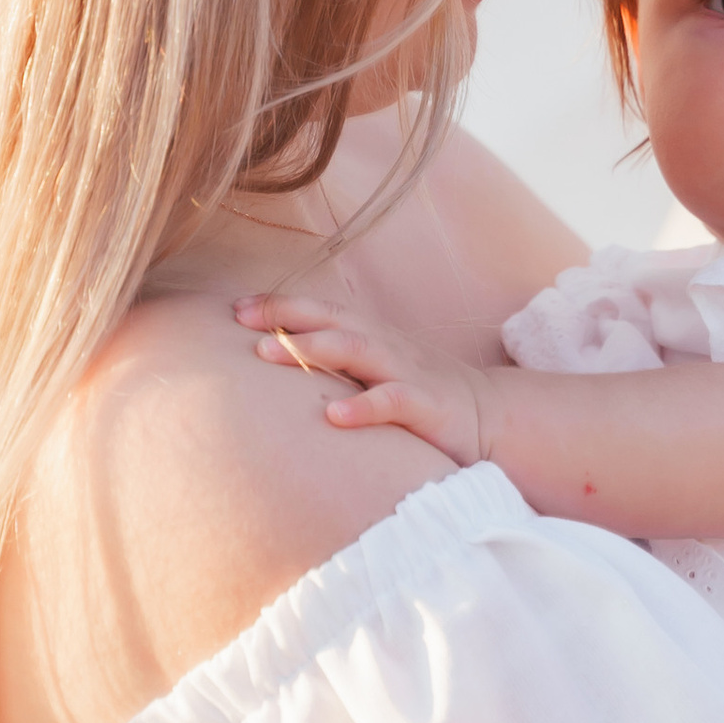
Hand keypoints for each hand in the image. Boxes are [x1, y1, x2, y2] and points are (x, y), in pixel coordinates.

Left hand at [236, 295, 487, 465]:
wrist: (490, 416)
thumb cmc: (418, 395)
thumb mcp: (374, 373)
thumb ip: (335, 364)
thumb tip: (274, 360)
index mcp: (370, 336)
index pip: (319, 311)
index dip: (279, 306)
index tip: (233, 309)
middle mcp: (385, 346)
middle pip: (331, 320)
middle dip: (284, 316)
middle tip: (240, 322)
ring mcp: (406, 373)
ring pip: (355, 350)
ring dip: (310, 349)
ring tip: (267, 353)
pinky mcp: (426, 406)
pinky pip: (392, 402)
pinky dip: (363, 407)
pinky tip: (333, 416)